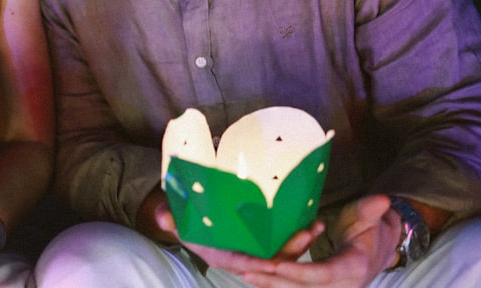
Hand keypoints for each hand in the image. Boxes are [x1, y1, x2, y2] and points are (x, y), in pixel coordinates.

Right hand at [154, 200, 320, 277]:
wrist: (189, 216)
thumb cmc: (182, 216)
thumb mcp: (172, 217)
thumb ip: (169, 218)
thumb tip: (164, 218)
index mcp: (220, 255)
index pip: (242, 264)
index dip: (258, 264)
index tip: (275, 262)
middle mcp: (241, 257)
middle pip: (269, 260)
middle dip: (290, 250)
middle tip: (307, 233)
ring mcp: (254, 251)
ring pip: (281, 252)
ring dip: (301, 241)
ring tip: (316, 225)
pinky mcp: (263, 241)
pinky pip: (284, 242)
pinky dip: (298, 234)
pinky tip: (313, 220)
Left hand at [240, 195, 398, 286]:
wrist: (380, 251)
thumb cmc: (372, 229)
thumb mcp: (370, 218)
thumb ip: (371, 210)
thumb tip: (383, 199)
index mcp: (351, 270)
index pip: (319, 275)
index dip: (295, 271)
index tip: (272, 266)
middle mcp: (340, 287)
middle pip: (300, 287)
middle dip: (271, 279)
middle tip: (243, 269)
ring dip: (267, 284)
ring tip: (241, 272)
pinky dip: (273, 284)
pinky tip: (250, 276)